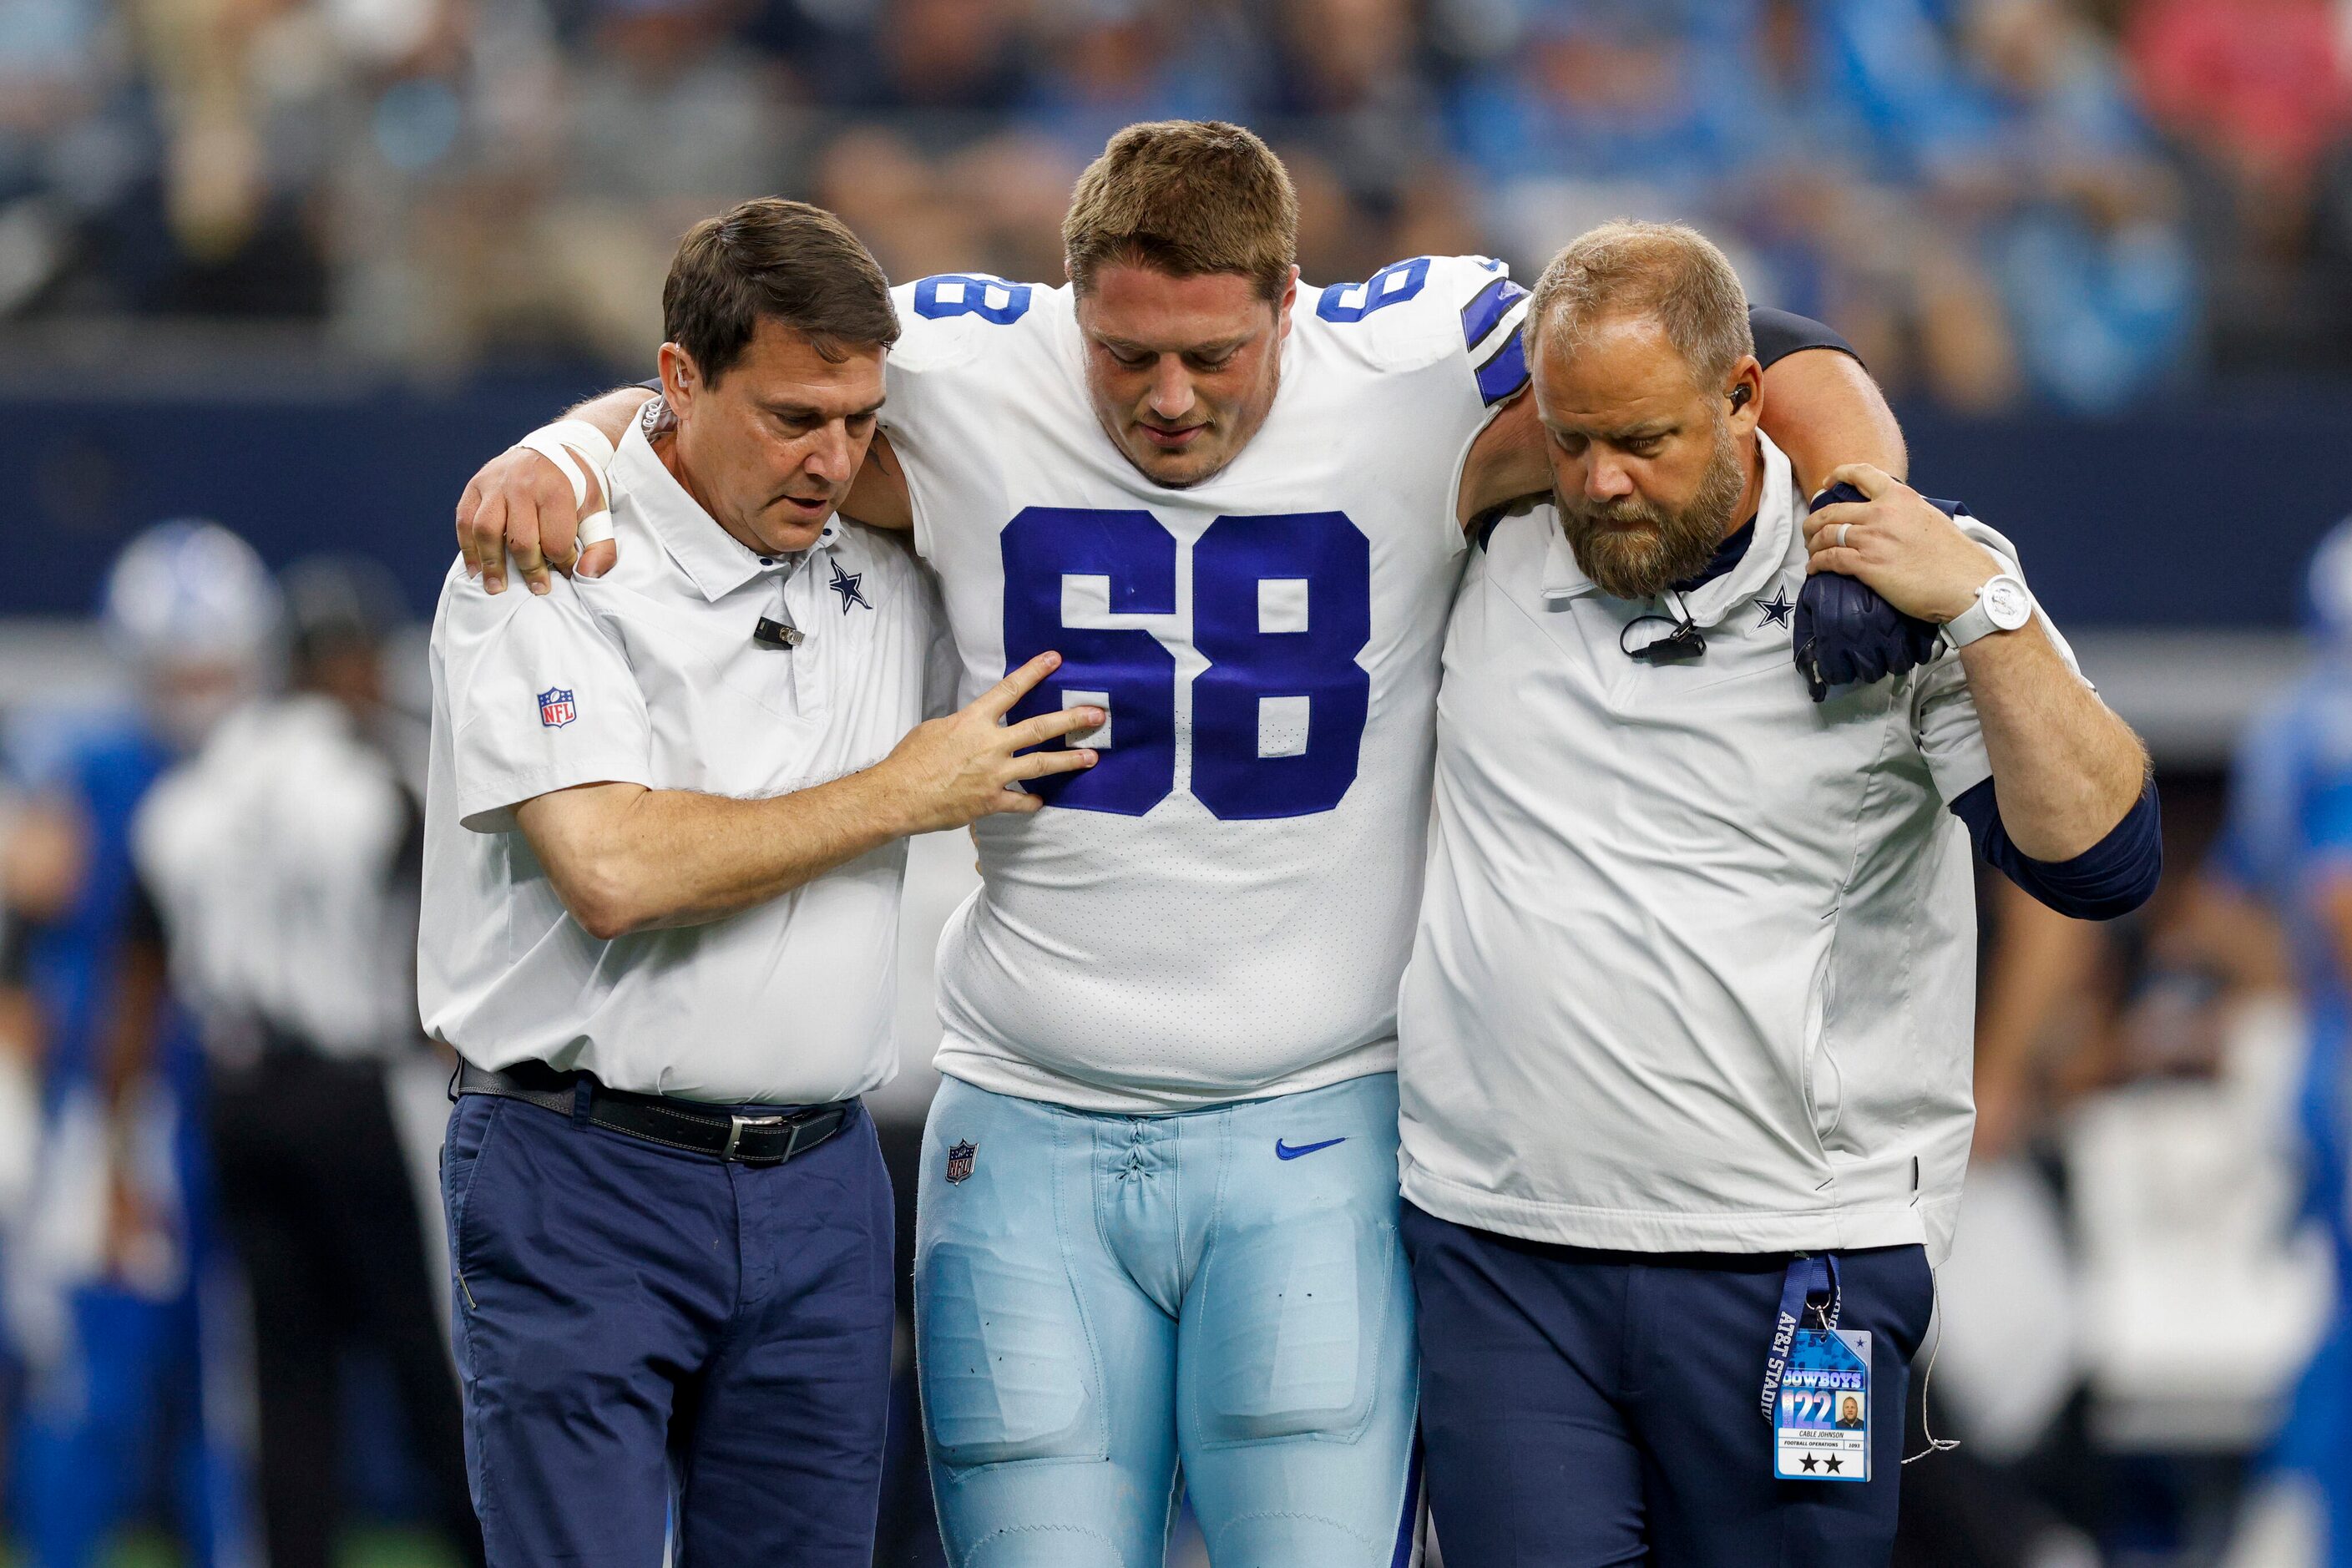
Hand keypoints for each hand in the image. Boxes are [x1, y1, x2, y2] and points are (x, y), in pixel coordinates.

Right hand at [455, 446, 610, 596]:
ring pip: (486, 531)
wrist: (554, 449)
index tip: (566, 572)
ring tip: (496, 588)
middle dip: (530, 569)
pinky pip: (465, 520)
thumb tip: (587, 575)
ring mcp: (494, 483)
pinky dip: (468, 547)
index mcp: (555, 491)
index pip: (555, 542)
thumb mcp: (597, 511)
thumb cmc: (576, 486)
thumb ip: (600, 547)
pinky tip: (476, 569)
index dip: (563, 563)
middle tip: (537, 589)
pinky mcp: (476, 485)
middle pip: (520, 540)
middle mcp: (521, 485)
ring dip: (491, 564)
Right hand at [866, 653, 1101, 832]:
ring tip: (1091, 757)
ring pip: (1041, 764)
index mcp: (973, 721)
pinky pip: (1020, 801)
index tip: (1055, 659)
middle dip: (1072, 720)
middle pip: (1040, 728)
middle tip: (1097, 715)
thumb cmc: (910, 761)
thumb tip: (975, 726)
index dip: (1034, 672)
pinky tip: (1040, 801)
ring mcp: (994, 774)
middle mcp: (990, 745)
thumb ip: (963, 725)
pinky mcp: (991, 801)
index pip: (1009, 690)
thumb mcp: (934, 729)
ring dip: (1069, 760)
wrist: (897, 797)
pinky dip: (1031, 801)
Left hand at [1803, 463, 1999, 624]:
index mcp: (1900, 497)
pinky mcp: (1867, 565)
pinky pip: (1829, 559)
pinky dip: (1817, 564)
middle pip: (1831, 510)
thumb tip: (1893, 516)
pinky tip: (1815, 569)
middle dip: (1814, 521)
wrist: (1966, 585)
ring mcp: (1872, 538)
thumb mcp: (1931, 519)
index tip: (1826, 484)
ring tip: (1811, 552)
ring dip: (1813, 544)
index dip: (1838, 475)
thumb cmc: (1956, 558)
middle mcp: (1882, 513)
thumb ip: (1907, 513)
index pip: (1862, 474)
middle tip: (1811, 531)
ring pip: (1825, 535)